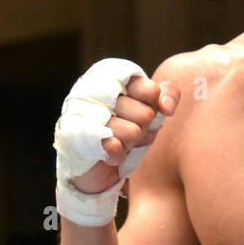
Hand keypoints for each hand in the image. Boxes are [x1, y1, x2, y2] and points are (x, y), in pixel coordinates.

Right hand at [54, 58, 180, 224]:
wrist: (95, 167)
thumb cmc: (125, 132)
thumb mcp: (151, 111)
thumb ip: (167, 95)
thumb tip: (166, 106)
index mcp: (113, 77)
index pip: (150, 90)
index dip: (153, 108)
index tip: (142, 110)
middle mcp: (94, 89)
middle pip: (145, 114)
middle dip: (141, 130)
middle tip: (127, 132)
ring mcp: (82, 112)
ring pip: (132, 132)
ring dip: (129, 145)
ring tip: (116, 142)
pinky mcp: (76, 136)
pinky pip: (114, 147)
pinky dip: (118, 156)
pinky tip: (110, 154)